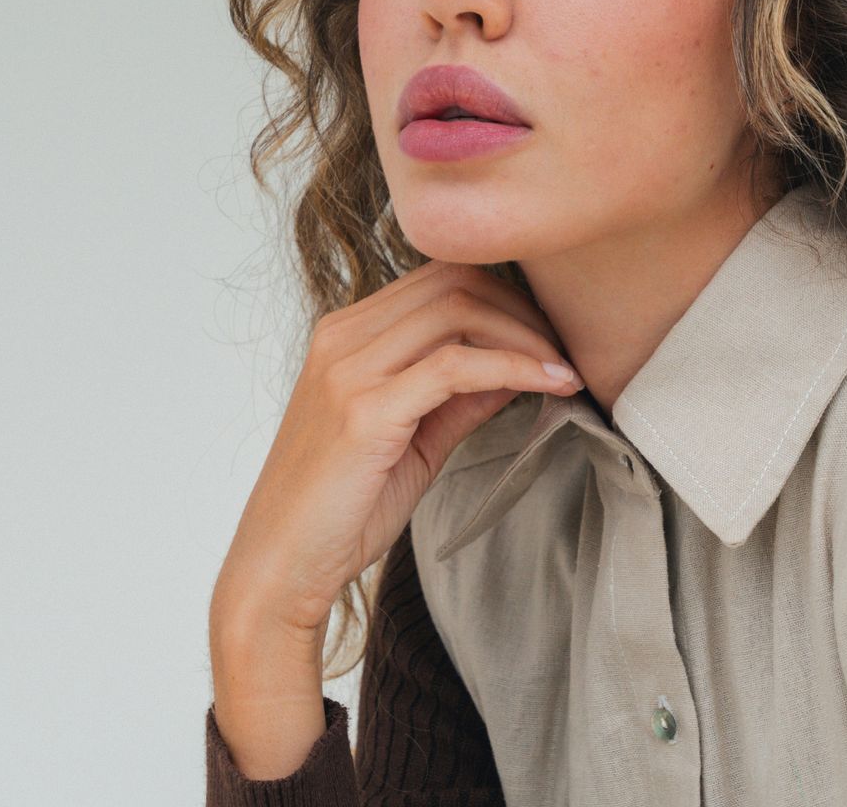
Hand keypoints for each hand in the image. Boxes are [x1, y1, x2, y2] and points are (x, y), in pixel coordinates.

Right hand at [209, 259, 581, 648]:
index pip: (440, 278)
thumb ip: (462, 397)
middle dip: (523, 309)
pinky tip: (549, 386)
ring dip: (526, 336)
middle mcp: (342, 337)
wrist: (280, 567)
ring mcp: (348, 369)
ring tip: (563, 371)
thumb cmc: (341, 509)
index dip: (506, 296)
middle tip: (566, 351)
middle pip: (453, 280)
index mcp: (346, 334)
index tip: (549, 336)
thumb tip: (522, 367)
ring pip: (458, 310)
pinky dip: (513, 367)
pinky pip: (455, 365)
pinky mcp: (364, 410)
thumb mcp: (414, 440)